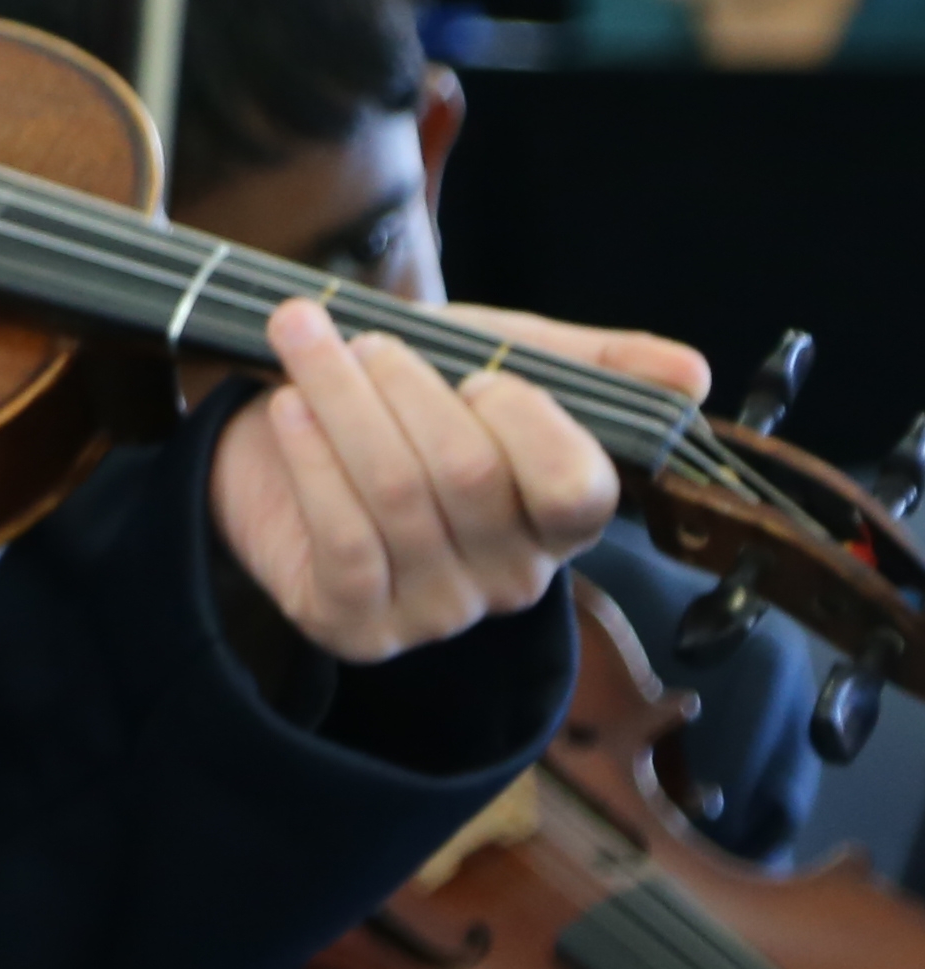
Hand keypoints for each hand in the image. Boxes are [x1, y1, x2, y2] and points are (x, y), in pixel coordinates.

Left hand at [207, 300, 702, 663]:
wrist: (277, 439)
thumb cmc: (404, 400)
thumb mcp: (498, 359)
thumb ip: (594, 365)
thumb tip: (692, 373)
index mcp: (563, 519)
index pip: (577, 488)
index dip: (525, 420)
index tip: (478, 373)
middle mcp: (512, 576)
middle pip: (467, 476)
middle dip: (407, 390)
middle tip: (365, 340)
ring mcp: (436, 611)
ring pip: (396, 496)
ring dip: (342, 404)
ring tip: (308, 344)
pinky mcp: (357, 627)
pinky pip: (342, 539)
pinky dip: (310, 461)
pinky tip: (287, 408)